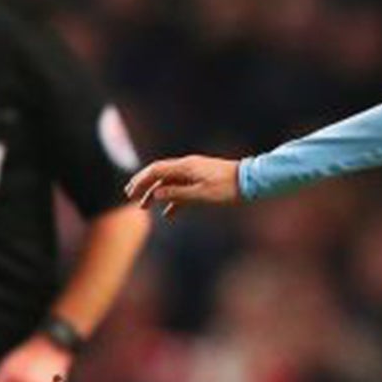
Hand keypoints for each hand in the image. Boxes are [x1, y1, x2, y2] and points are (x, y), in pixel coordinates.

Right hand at [125, 155, 242, 218]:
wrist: (251, 182)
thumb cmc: (228, 188)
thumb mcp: (202, 194)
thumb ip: (178, 194)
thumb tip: (157, 194)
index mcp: (186, 167)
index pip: (156, 170)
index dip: (141, 180)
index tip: (130, 193)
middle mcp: (188, 167)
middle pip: (159, 174)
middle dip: (144, 185)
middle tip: (130, 197)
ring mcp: (195, 174)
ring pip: (170, 183)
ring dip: (156, 194)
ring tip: (145, 207)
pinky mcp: (203, 182)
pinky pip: (183, 190)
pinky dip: (173, 200)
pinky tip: (168, 214)